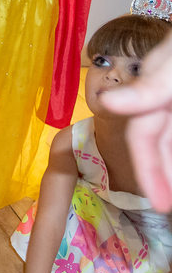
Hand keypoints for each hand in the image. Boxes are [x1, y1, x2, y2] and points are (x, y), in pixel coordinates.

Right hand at [100, 33, 171, 208]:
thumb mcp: (171, 67)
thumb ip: (147, 88)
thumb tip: (106, 102)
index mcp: (153, 92)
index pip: (143, 137)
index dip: (149, 171)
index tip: (158, 203)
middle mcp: (163, 100)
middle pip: (158, 143)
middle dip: (160, 174)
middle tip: (165, 206)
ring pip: (169, 140)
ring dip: (168, 164)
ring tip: (169, 191)